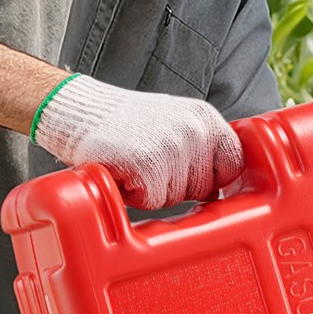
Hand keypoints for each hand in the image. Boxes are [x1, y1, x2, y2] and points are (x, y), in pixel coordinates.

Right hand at [32, 74, 242, 207]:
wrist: (78, 112)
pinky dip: (135, 195)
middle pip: (204, 188)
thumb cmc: (125, 124)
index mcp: (206, 117)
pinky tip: (123, 171)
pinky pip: (153, 201)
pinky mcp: (149, 165)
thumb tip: (221, 189)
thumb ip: (202, 147)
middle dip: (177, 186)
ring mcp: (174, 147)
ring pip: (177, 198)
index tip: (192, 177)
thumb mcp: (175, 122)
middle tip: (148, 162)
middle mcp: (196, 130)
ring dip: (154, 191)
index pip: (234, 163)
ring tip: (133, 163)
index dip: (214, 178)